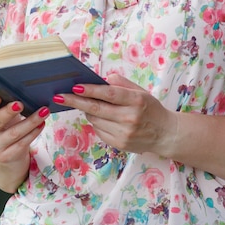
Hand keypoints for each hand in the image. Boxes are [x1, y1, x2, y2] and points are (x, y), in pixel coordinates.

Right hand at [0, 93, 49, 191]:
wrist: (5, 154)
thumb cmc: (4, 127)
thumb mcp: (0, 116)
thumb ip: (4, 106)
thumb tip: (22, 91)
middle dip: (8, 112)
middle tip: (20, 104)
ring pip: (14, 133)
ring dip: (30, 121)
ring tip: (43, 112)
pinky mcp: (7, 156)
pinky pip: (23, 143)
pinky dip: (34, 132)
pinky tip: (41, 124)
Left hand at [53, 74, 176, 154]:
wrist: (165, 134)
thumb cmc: (150, 108)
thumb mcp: (140, 91)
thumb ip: (121, 84)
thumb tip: (100, 80)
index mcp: (136, 101)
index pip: (109, 94)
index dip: (90, 90)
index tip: (75, 87)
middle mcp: (130, 118)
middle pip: (96, 109)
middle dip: (75, 102)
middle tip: (59, 96)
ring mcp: (124, 133)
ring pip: (95, 120)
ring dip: (87, 111)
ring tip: (88, 105)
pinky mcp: (119, 144)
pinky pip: (99, 131)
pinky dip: (96, 122)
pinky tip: (102, 118)